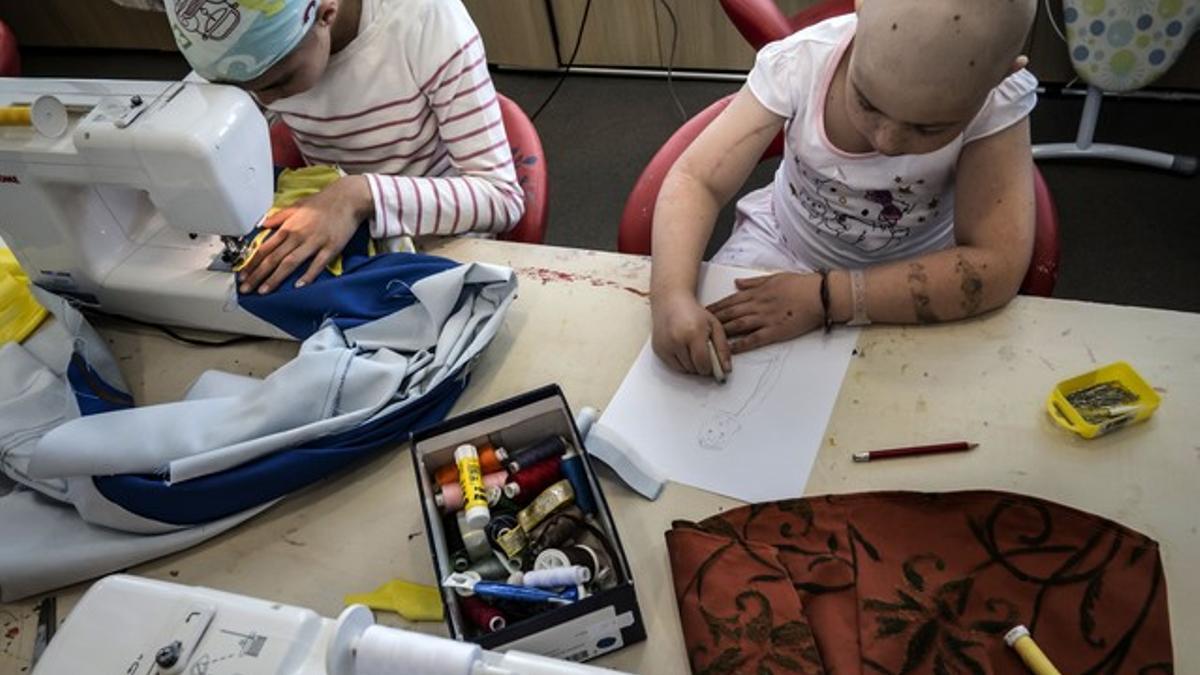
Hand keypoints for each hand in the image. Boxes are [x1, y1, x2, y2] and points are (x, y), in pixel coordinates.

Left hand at [238, 176, 370, 293]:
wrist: (347, 198)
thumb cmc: (323, 203)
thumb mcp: (296, 206)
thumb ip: (279, 217)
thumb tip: (262, 224)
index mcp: (288, 227)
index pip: (264, 248)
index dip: (251, 263)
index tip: (242, 275)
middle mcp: (298, 236)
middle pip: (273, 258)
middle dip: (257, 275)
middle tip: (246, 289)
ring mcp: (314, 243)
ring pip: (290, 263)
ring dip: (275, 278)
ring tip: (264, 291)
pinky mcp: (330, 248)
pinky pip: (317, 264)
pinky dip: (307, 275)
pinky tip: (298, 285)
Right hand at [651, 291, 731, 375]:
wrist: (671, 302)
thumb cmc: (694, 313)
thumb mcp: (715, 326)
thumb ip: (723, 348)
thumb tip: (726, 369)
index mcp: (694, 333)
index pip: (703, 364)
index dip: (711, 368)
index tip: (713, 364)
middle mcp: (677, 340)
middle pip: (694, 369)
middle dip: (701, 365)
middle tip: (702, 351)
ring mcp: (665, 345)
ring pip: (683, 370)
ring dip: (691, 365)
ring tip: (692, 348)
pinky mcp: (658, 349)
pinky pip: (672, 366)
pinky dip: (680, 362)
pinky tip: (682, 349)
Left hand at [707, 272, 822, 352]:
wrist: (820, 295)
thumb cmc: (800, 284)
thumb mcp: (774, 277)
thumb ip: (754, 282)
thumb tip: (737, 283)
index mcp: (758, 292)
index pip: (731, 300)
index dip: (716, 306)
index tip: (703, 311)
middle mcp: (758, 305)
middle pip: (730, 313)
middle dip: (713, 320)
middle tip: (699, 326)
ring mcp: (766, 318)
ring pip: (738, 325)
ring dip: (722, 332)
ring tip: (708, 338)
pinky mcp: (775, 331)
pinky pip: (754, 339)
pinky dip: (741, 345)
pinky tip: (730, 350)